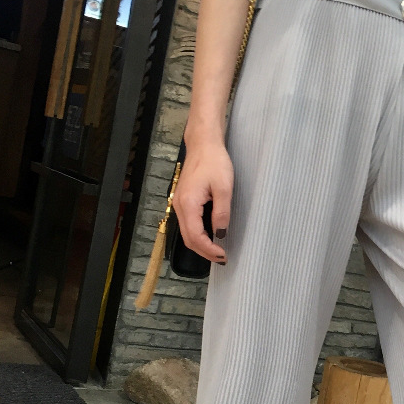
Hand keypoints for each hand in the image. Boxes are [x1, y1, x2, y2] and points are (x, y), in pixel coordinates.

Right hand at [172, 135, 232, 263]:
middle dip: (204, 252)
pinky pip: (188, 224)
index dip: (209, 250)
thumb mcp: (224, 188)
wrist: (203, 145)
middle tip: (222, 258)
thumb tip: (220, 233)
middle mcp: (179, 206)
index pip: (196, 237)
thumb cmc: (214, 161)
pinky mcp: (183, 201)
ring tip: (217, 251)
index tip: (223, 256)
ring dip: (201, 245)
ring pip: (186, 233)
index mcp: (188, 204)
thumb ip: (221, 213)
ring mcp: (179, 203)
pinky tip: (210, 236)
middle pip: (188, 239)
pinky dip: (198, 235)